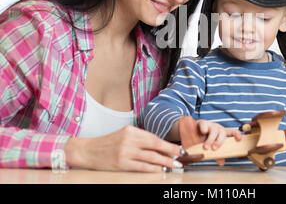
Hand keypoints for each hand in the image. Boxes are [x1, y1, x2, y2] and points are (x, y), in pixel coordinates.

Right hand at [64, 125, 183, 171]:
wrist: (87, 151)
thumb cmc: (107, 143)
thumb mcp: (124, 135)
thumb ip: (140, 139)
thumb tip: (160, 146)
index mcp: (131, 130)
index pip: (154, 138)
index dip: (168, 144)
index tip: (179, 148)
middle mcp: (129, 139)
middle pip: (155, 146)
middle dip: (171, 152)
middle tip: (182, 156)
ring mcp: (125, 152)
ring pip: (151, 157)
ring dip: (165, 162)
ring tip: (174, 165)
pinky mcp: (121, 163)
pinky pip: (141, 167)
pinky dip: (153, 169)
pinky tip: (160, 170)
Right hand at [197, 120, 241, 165]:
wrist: (193, 133)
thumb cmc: (206, 140)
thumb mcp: (212, 147)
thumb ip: (218, 155)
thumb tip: (221, 163)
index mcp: (223, 134)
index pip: (233, 132)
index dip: (237, 134)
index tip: (239, 139)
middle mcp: (218, 128)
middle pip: (222, 133)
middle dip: (219, 142)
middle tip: (214, 148)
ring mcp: (211, 125)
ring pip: (214, 131)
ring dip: (210, 140)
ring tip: (206, 147)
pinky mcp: (203, 123)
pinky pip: (204, 125)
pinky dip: (204, 129)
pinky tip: (202, 133)